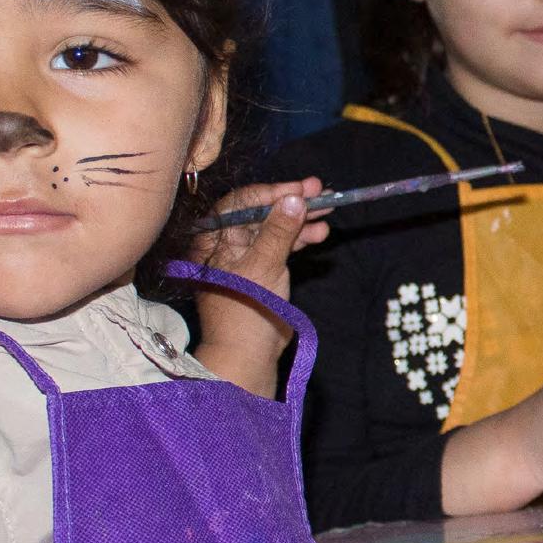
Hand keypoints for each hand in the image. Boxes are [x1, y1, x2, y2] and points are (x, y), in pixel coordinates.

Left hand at [191, 179, 328, 395]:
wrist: (247, 353)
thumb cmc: (245, 310)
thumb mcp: (264, 266)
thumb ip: (279, 231)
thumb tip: (294, 198)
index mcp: (215, 239)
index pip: (243, 202)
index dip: (273, 192)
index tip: (302, 189)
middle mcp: (228, 243)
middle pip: (262, 213)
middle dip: (292, 202)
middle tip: (322, 192)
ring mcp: (246, 256)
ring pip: (275, 228)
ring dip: (301, 220)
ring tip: (328, 214)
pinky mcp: (262, 270)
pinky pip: (282, 245)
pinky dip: (300, 238)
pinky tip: (320, 234)